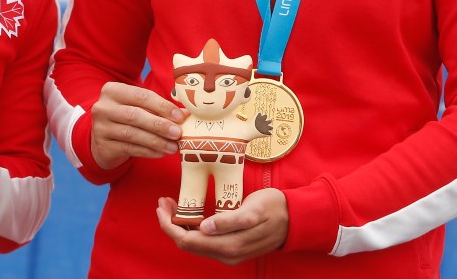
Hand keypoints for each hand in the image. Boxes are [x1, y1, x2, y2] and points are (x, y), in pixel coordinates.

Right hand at [90, 81, 185, 169]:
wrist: (103, 137)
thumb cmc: (126, 116)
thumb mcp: (140, 107)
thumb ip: (159, 108)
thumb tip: (185, 114)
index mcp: (113, 90)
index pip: (141, 96)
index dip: (162, 106)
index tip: (180, 116)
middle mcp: (103, 107)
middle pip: (135, 115)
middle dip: (159, 125)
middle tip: (178, 133)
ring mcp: (100, 128)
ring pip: (132, 134)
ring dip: (156, 141)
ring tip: (173, 147)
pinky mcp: (103, 146)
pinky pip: (129, 149)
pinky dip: (147, 151)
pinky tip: (160, 152)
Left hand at [155, 189, 288, 264]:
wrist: (294, 219)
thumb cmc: (273, 208)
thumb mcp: (253, 209)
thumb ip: (230, 220)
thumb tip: (205, 227)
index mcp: (229, 246)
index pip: (187, 240)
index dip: (169, 224)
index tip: (162, 205)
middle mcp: (226, 254)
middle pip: (186, 243)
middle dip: (170, 223)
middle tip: (163, 201)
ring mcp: (228, 253)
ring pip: (193, 243)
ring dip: (179, 225)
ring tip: (171, 204)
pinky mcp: (230, 248)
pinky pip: (203, 242)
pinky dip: (190, 228)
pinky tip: (188, 214)